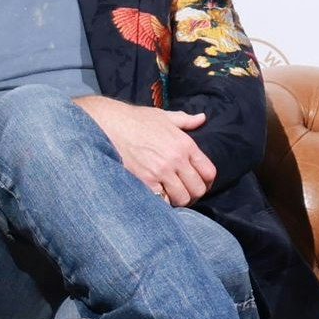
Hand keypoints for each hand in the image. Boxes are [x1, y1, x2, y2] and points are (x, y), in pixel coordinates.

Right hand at [77, 96, 216, 205]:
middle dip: (193, 194)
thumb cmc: (136, 120)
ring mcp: (161, 172)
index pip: (209, 172)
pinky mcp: (145, 181)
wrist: (110, 124)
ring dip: (177, 200)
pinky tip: (156, 195)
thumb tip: (201, 118)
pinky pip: (162, 201)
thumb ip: (185, 120)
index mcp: (185, 144)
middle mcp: (176, 159)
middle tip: (184, 192)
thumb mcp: (163, 116)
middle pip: (198, 189)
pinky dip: (162, 202)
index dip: (206, 182)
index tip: (199, 184)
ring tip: (170, 195)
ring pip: (182, 198)